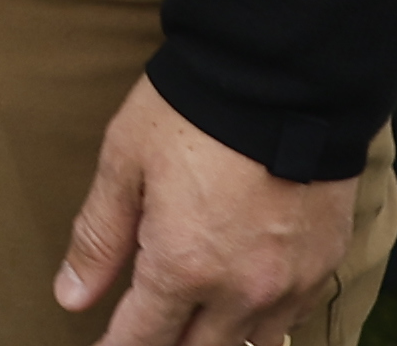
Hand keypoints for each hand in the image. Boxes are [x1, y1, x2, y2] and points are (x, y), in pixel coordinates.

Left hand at [56, 76, 357, 345]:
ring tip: (196, 315)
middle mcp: (240, 290)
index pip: (141, 340)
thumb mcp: (126, 163)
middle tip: (147, 326)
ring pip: (250, 344)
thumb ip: (100, 237)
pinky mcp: (325, 265)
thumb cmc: (196, 111)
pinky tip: (247, 296)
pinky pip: (292, 318)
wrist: (287, 76)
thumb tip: (71, 297)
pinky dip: (265, 317)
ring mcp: (288, 283)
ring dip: (218, 336)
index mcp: (183, 267)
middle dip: (164, 344)